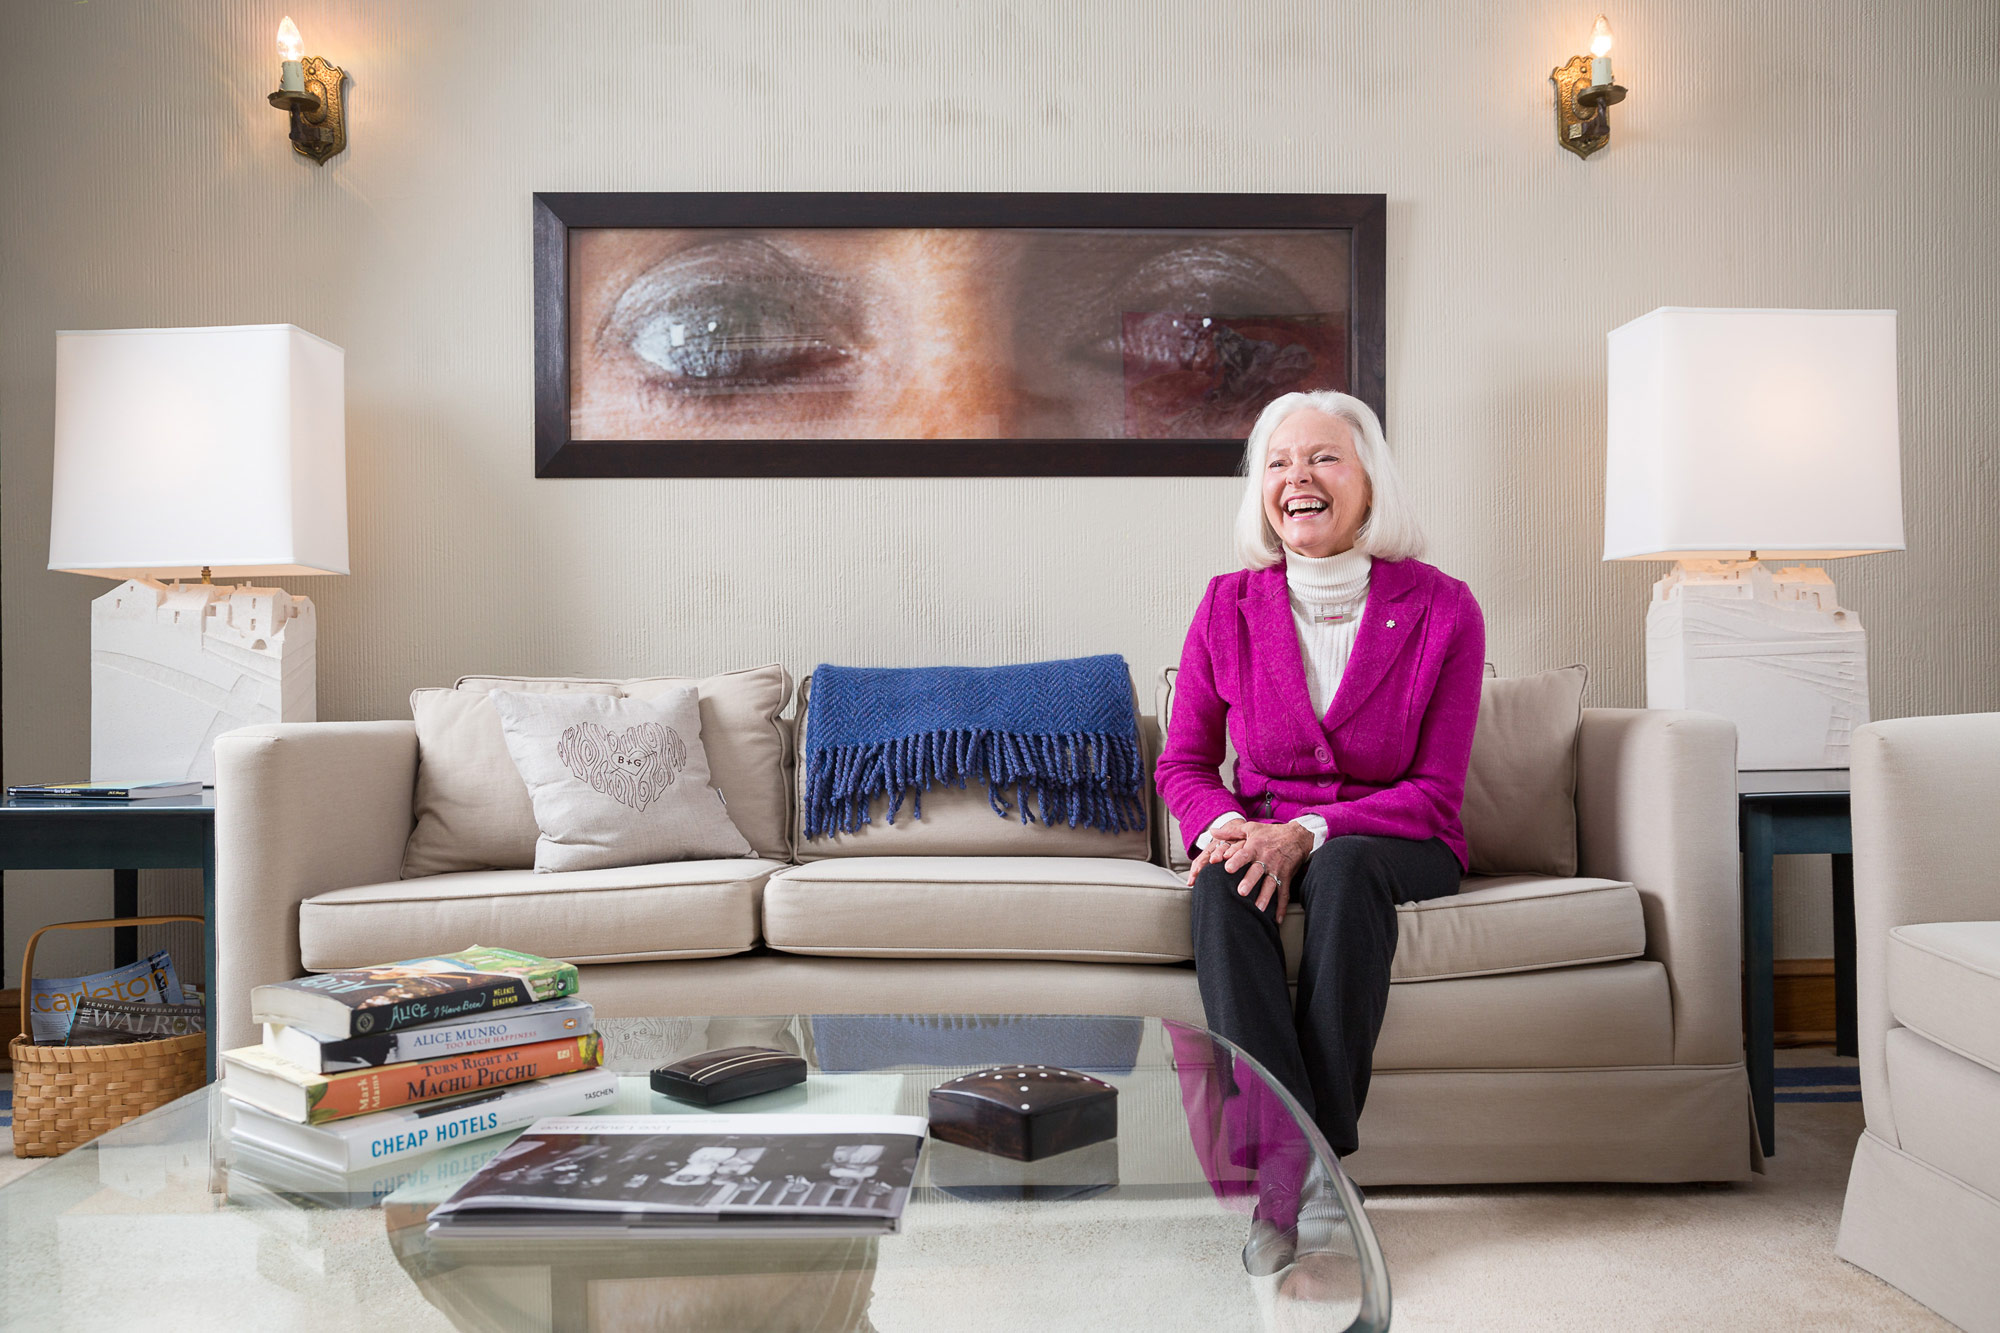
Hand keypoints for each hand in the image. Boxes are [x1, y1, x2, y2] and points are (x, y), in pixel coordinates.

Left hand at [1190, 820, 1312, 922]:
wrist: (1297, 836)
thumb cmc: (1270, 833)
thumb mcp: (1250, 828)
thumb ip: (1230, 832)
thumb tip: (1212, 831)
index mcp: (1255, 846)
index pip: (1244, 854)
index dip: (1236, 860)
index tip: (1227, 867)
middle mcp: (1266, 858)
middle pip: (1257, 871)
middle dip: (1250, 881)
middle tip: (1241, 891)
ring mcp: (1277, 869)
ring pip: (1271, 884)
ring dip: (1265, 896)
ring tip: (1258, 908)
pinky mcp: (1286, 878)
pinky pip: (1284, 893)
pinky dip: (1282, 907)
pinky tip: (1278, 919)